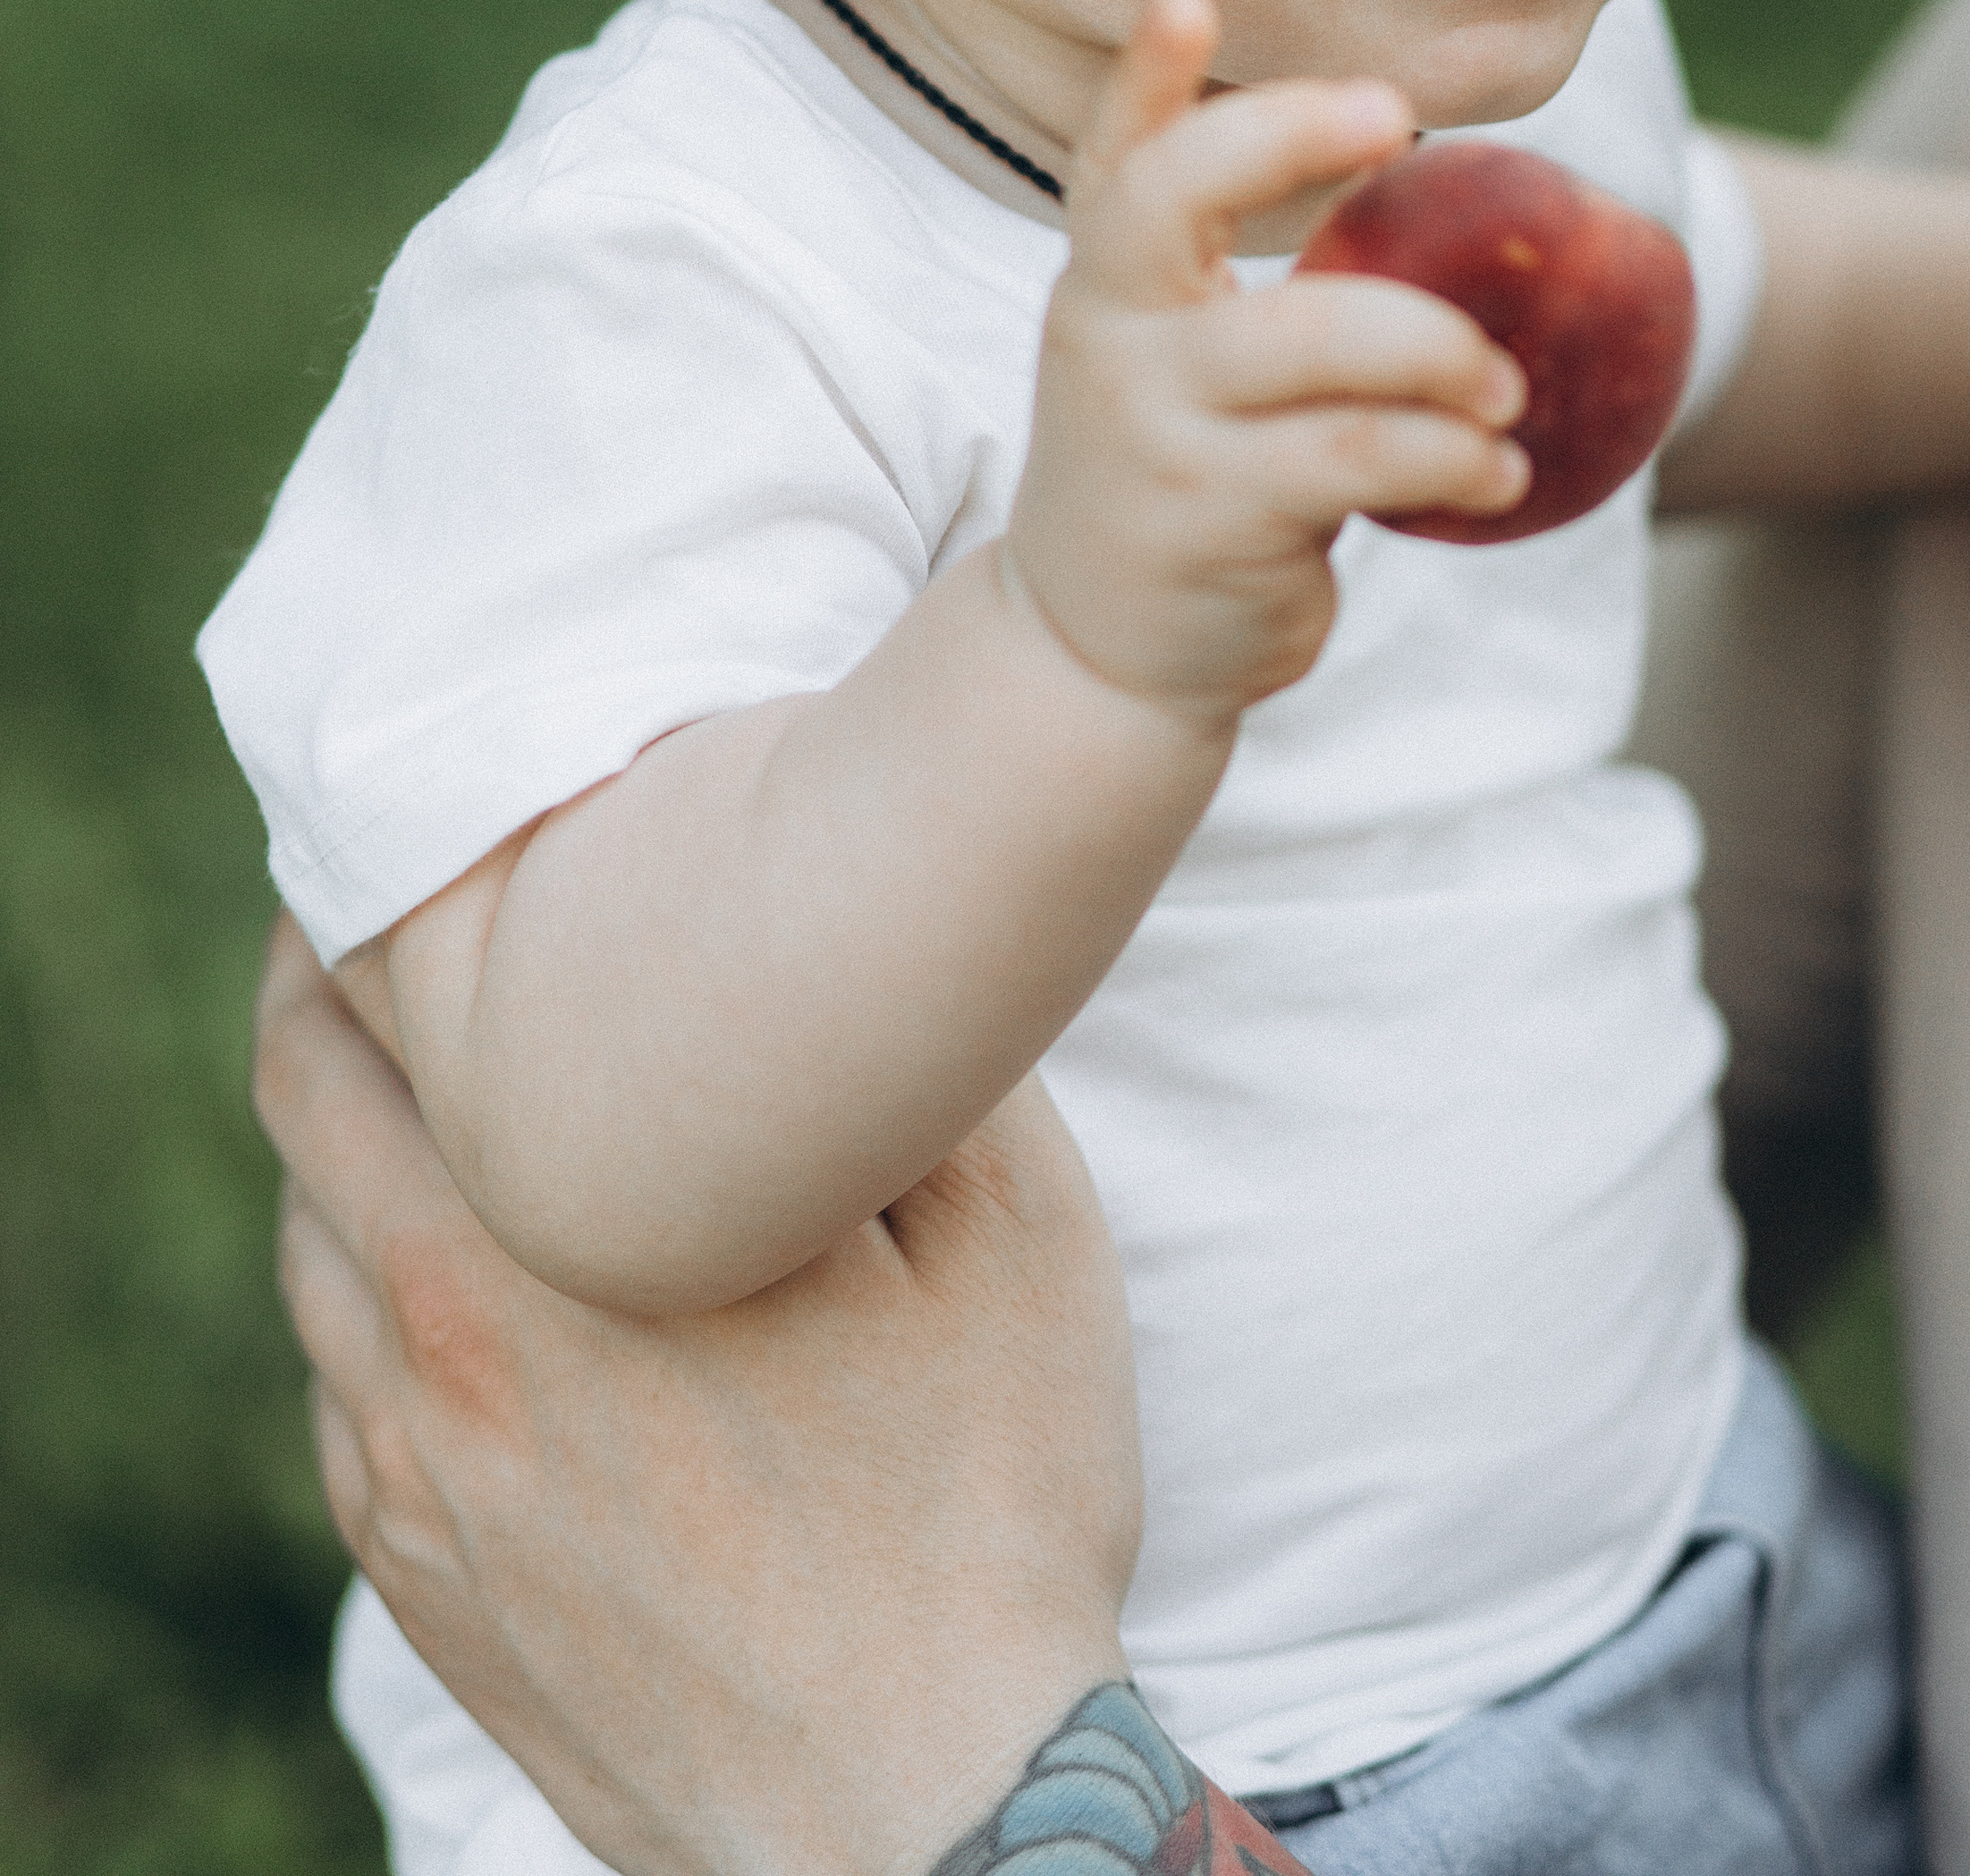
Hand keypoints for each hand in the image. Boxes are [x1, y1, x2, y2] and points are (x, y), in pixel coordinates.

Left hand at [254, 917, 1142, 1875]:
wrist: (929, 1812)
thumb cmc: (984, 1513)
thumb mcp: (1012, 1238)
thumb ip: (912, 1062)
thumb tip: (850, 935)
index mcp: (559, 1238)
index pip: (384, 1014)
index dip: (384, 901)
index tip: (432, 841)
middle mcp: (444, 1351)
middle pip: (306, 1113)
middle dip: (323, 991)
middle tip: (386, 919)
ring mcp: (416, 1485)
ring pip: (310, 1255)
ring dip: (345, 1145)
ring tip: (420, 1082)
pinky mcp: (423, 1585)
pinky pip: (338, 1397)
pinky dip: (363, 1296)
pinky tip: (445, 1272)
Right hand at [1007, 0, 1528, 723]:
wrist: (1094, 648)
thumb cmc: (1181, 470)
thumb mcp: (1176, 357)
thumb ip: (1240, 278)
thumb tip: (1417, 180)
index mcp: (1110, 282)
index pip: (1114, 158)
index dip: (1145, 76)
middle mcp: (1110, 335)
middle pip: (1168, 202)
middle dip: (1283, 138)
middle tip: (1394, 117)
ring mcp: (1148, 426)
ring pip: (1306, 341)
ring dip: (1435, 352)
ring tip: (1506, 390)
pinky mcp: (1206, 517)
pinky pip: (1353, 459)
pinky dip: (1449, 458)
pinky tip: (1499, 473)